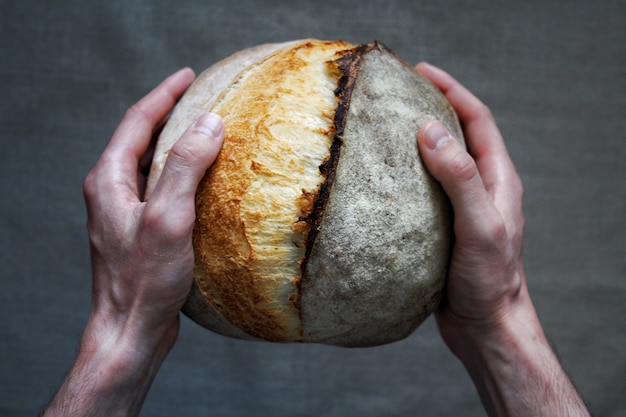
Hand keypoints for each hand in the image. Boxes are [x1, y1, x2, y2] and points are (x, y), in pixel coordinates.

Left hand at [43, 68, 224, 416]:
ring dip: (174, 143)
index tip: (188, 75)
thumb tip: (209, 123)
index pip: (136, 122)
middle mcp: (110, 192)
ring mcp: (123, 212)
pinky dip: (180, 173)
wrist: (129, 330)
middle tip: (198, 95)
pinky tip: (202, 181)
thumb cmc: (144, 280)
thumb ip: (184, 167)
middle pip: (139, 138)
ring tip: (203, 130)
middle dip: (168, 112)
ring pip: (149, 164)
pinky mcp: (139, 231)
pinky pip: (159, 188)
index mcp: (108, 181)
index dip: (163, 94)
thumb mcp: (168, 218)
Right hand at [416, 63, 589, 416]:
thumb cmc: (489, 280)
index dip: (453, 90)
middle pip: (459, 135)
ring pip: (440, 162)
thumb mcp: (479, 226)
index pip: (478, 120)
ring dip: (417, 141)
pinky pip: (425, 190)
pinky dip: (406, 175)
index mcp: (498, 180)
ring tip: (386, 128)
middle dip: (433, 107)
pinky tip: (383, 179)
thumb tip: (430, 131)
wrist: (487, 326)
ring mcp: (463, 207)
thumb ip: (459, 178)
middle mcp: (483, 188)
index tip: (423, 72)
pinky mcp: (444, 227)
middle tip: (400, 94)